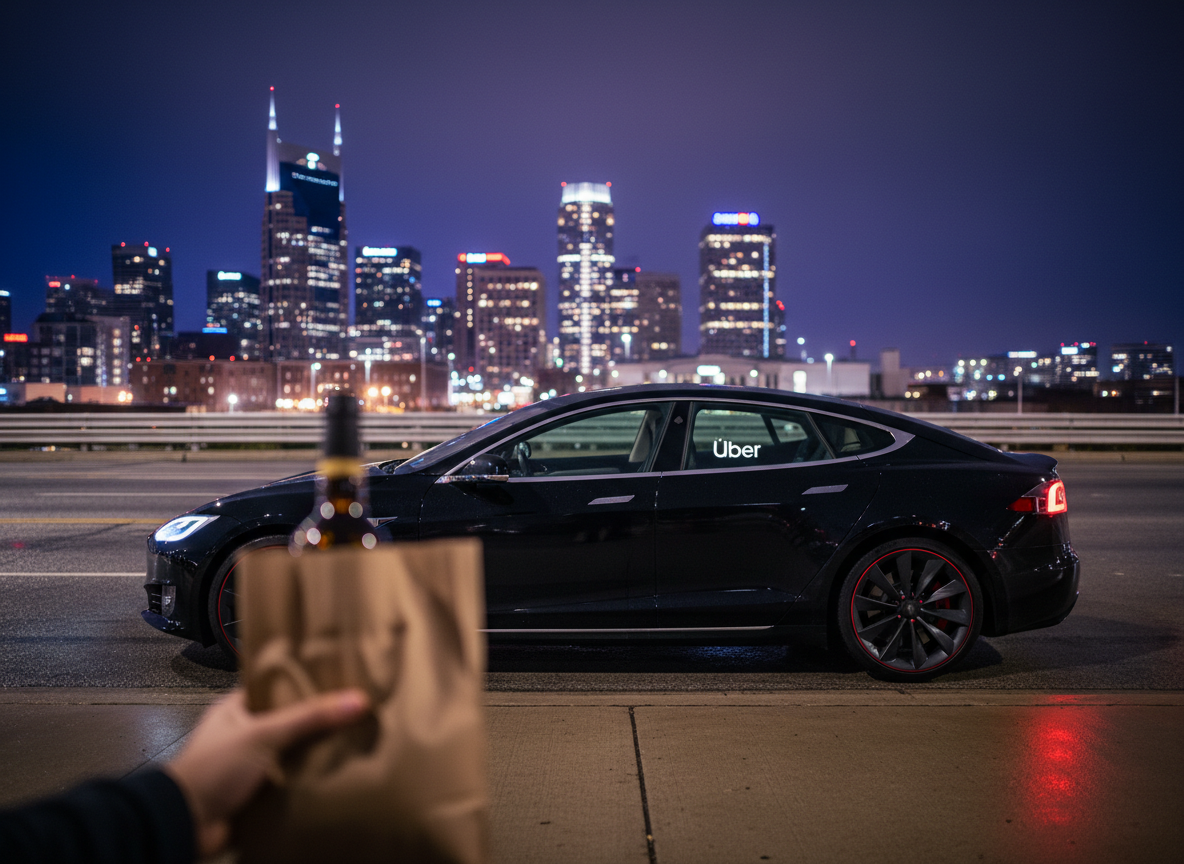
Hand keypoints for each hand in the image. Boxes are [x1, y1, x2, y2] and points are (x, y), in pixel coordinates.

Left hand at [165, 688, 369, 857]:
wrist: (185, 823)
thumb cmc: (218, 766)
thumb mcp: (265, 733)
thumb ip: (310, 717)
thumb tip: (361, 699)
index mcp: (235, 710)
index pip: (276, 689)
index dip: (306, 686)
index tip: (342, 683)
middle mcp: (241, 735)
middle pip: (288, 725)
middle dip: (316, 726)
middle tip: (356, 717)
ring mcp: (248, 768)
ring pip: (289, 756)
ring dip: (313, 757)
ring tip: (355, 745)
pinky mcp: (254, 796)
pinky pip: (288, 785)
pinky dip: (306, 784)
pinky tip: (336, 778)